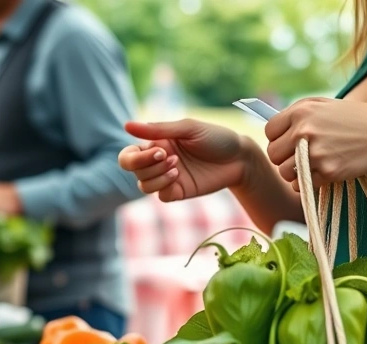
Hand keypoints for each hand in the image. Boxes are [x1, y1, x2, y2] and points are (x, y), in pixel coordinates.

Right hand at [119, 120, 249, 201]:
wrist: (240, 158)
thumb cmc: (216, 138)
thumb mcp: (187, 128)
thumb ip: (157, 130)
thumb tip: (126, 125)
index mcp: (157, 144)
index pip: (128, 154)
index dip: (134, 157)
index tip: (158, 150)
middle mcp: (158, 161)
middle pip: (133, 170)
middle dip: (146, 164)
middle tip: (170, 156)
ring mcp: (167, 178)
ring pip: (143, 185)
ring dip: (156, 175)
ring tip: (177, 166)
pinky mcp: (178, 192)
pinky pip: (160, 195)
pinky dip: (164, 186)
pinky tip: (178, 176)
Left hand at [264, 98, 366, 190]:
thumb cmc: (351, 119)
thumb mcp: (323, 106)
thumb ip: (296, 115)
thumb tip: (269, 130)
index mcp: (302, 111)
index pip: (269, 131)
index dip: (277, 138)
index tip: (289, 141)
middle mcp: (305, 130)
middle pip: (273, 154)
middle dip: (283, 158)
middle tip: (300, 156)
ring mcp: (315, 152)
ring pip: (284, 172)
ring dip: (294, 173)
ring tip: (312, 164)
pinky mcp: (327, 171)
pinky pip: (300, 185)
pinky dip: (308, 183)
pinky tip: (323, 172)